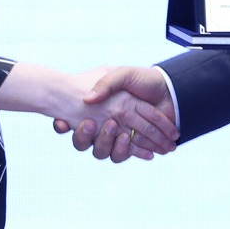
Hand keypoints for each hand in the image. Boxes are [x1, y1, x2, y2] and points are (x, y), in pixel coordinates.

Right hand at [52, 66, 176, 163]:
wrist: (169, 88)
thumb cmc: (144, 80)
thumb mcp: (122, 74)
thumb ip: (105, 83)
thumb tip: (87, 99)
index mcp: (98, 108)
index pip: (74, 120)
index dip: (63, 125)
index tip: (60, 122)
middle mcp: (104, 124)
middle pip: (84, 141)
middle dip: (84, 136)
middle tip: (92, 124)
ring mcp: (119, 135)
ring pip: (102, 151)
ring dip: (108, 144)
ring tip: (123, 135)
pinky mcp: (134, 144)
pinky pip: (125, 154)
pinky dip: (133, 152)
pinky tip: (141, 150)